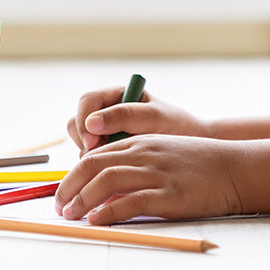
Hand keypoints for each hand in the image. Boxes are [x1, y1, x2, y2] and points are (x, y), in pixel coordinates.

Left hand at [55, 135, 243, 224]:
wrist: (235, 168)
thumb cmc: (200, 165)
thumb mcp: (163, 154)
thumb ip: (136, 164)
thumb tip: (106, 189)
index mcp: (141, 142)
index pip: (95, 155)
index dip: (73, 176)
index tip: (63, 194)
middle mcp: (144, 153)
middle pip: (93, 165)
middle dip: (69, 187)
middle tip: (60, 207)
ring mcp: (156, 173)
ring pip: (106, 180)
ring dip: (82, 199)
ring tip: (72, 216)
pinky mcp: (169, 194)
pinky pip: (129, 202)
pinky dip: (107, 212)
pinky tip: (97, 221)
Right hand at [66, 84, 210, 154]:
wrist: (192, 147)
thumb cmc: (177, 126)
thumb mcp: (155, 117)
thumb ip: (124, 116)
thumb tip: (91, 122)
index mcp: (117, 96)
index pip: (88, 101)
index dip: (84, 120)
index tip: (92, 141)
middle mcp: (107, 113)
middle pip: (77, 122)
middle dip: (83, 141)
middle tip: (98, 157)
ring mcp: (106, 134)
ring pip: (81, 144)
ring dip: (89, 156)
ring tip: (113, 165)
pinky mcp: (108, 154)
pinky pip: (91, 161)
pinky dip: (96, 168)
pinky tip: (114, 174)